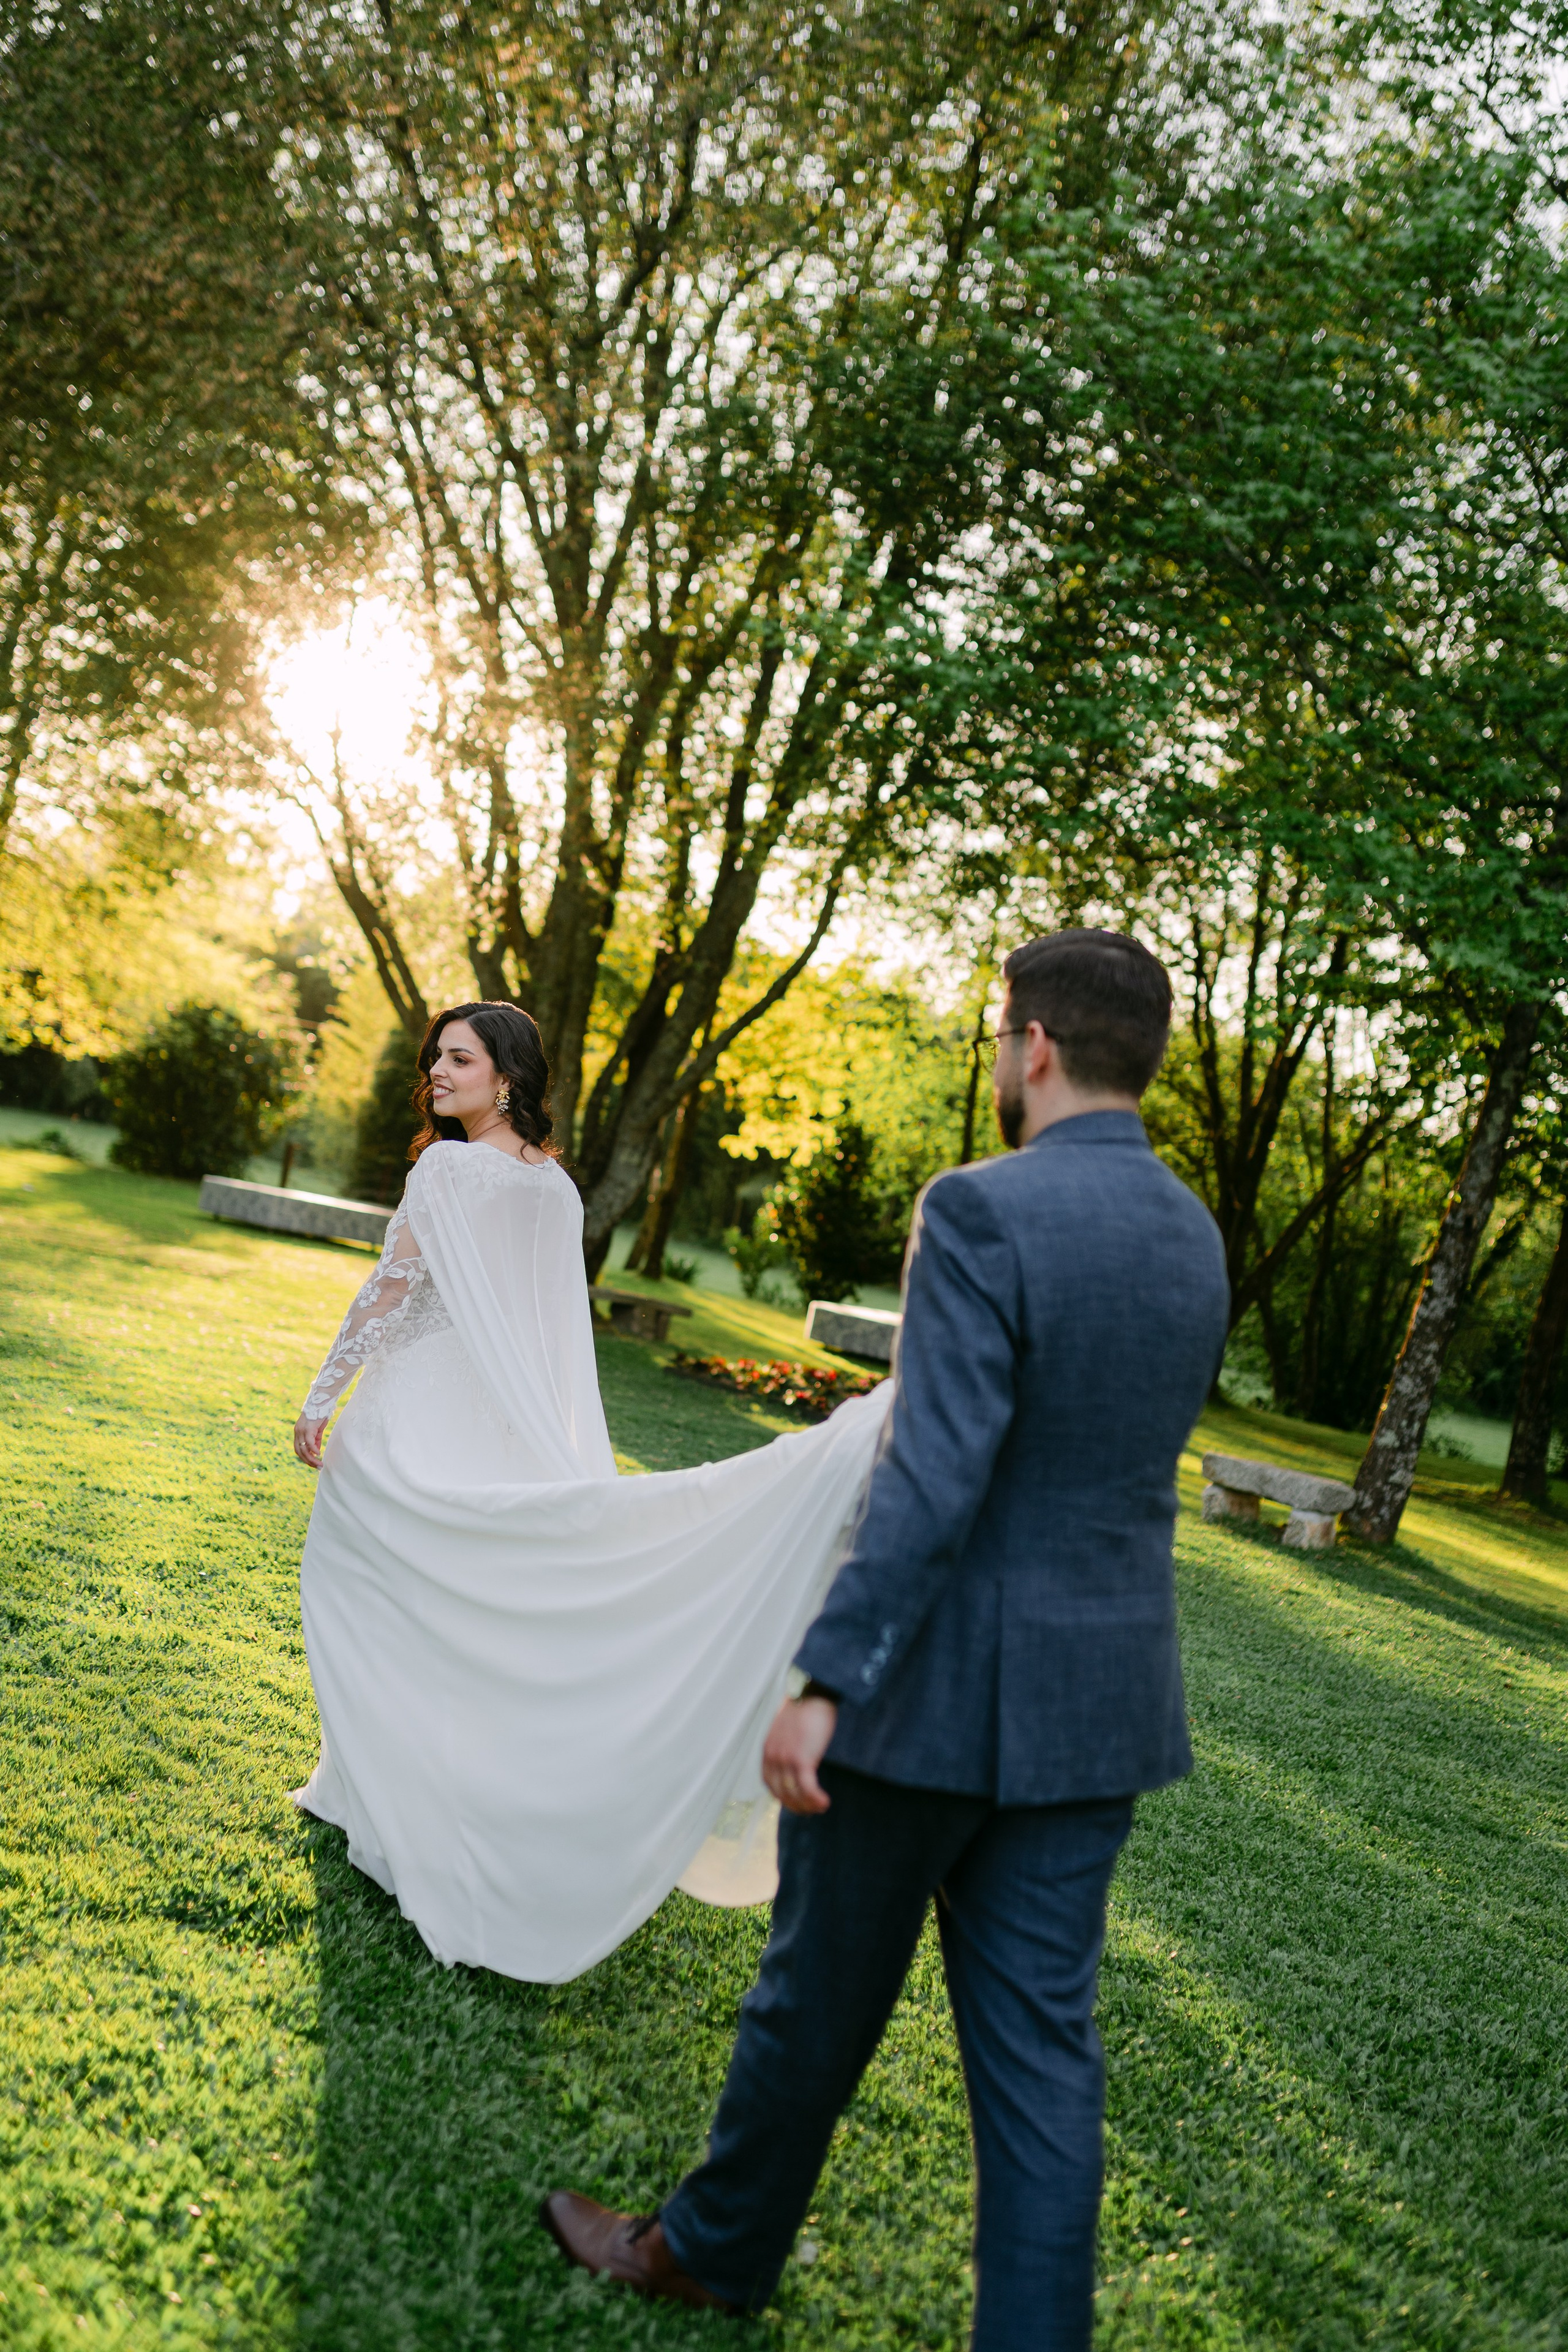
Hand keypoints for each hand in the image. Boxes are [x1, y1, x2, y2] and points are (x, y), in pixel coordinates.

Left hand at [293, 1414, 327, 1468]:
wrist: (321, 1401)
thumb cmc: (320, 1414)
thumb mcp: (317, 1430)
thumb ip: (316, 1440)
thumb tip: (316, 1451)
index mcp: (298, 1433)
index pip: (298, 1449)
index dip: (305, 1458)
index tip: (313, 1464)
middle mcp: (297, 1432)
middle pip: (300, 1451)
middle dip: (308, 1461)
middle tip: (317, 1467)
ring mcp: (301, 1430)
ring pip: (304, 1449)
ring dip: (312, 1458)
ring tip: (319, 1464)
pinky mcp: (308, 1428)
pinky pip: (309, 1442)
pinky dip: (314, 1449)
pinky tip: (319, 1454)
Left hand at [762, 1695, 837, 1815]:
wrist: (814, 1693)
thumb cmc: (805, 1709)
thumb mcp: (788, 1730)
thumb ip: (787, 1746)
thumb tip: (797, 1760)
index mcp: (768, 1750)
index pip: (770, 1784)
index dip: (783, 1797)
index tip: (796, 1802)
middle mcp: (773, 1757)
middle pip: (781, 1793)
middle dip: (796, 1806)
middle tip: (811, 1811)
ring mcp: (785, 1758)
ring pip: (794, 1794)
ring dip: (808, 1805)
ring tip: (821, 1808)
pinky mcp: (801, 1758)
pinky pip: (807, 1787)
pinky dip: (815, 1798)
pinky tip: (825, 1802)